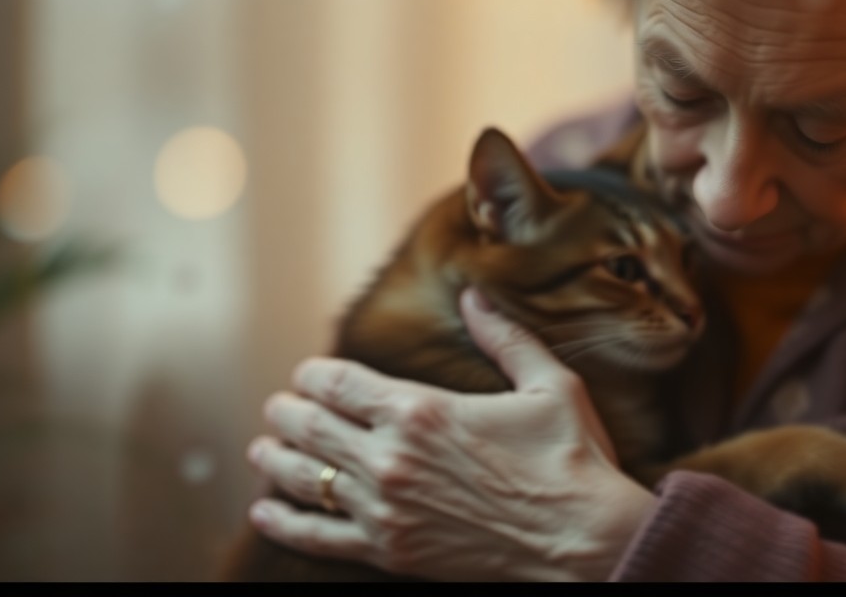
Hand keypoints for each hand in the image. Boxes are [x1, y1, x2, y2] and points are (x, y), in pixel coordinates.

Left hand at [245, 288, 655, 580]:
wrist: (584, 540)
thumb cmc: (573, 459)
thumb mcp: (549, 384)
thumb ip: (505, 337)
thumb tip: (475, 295)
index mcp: (422, 409)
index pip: (339, 382)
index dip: (313, 374)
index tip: (307, 373)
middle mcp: (391, 457)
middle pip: (311, 428)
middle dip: (286, 412)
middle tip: (276, 408)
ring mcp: (385, 508)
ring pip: (303, 479)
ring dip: (274, 459)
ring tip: (261, 449)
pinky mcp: (391, 551)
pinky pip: (318, 536)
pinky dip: (284, 523)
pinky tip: (265, 512)